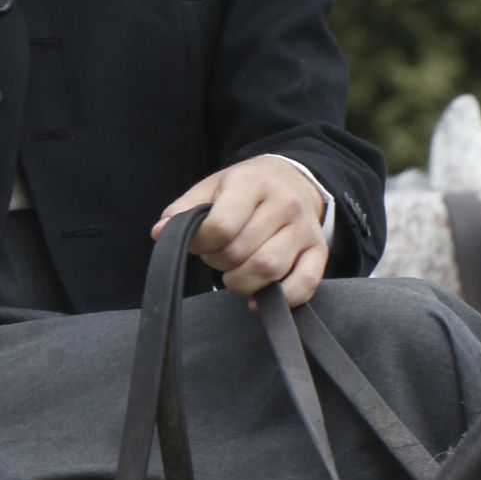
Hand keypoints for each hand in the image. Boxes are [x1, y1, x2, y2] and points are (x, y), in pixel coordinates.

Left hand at [154, 155, 329, 309]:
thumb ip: (184, 210)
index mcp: (252, 182)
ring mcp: (304, 228)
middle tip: (218, 255)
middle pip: (241, 253)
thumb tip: (161, 232)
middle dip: (219, 263)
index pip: (220, 227)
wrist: (292, 180)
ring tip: (236, 271)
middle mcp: (283, 203)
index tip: (199, 243)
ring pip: (268, 270)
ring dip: (242, 282)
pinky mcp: (319, 251)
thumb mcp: (211, 188)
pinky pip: (303, 284)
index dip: (201, 244)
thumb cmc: (244, 189)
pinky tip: (257, 297)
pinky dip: (278, 299)